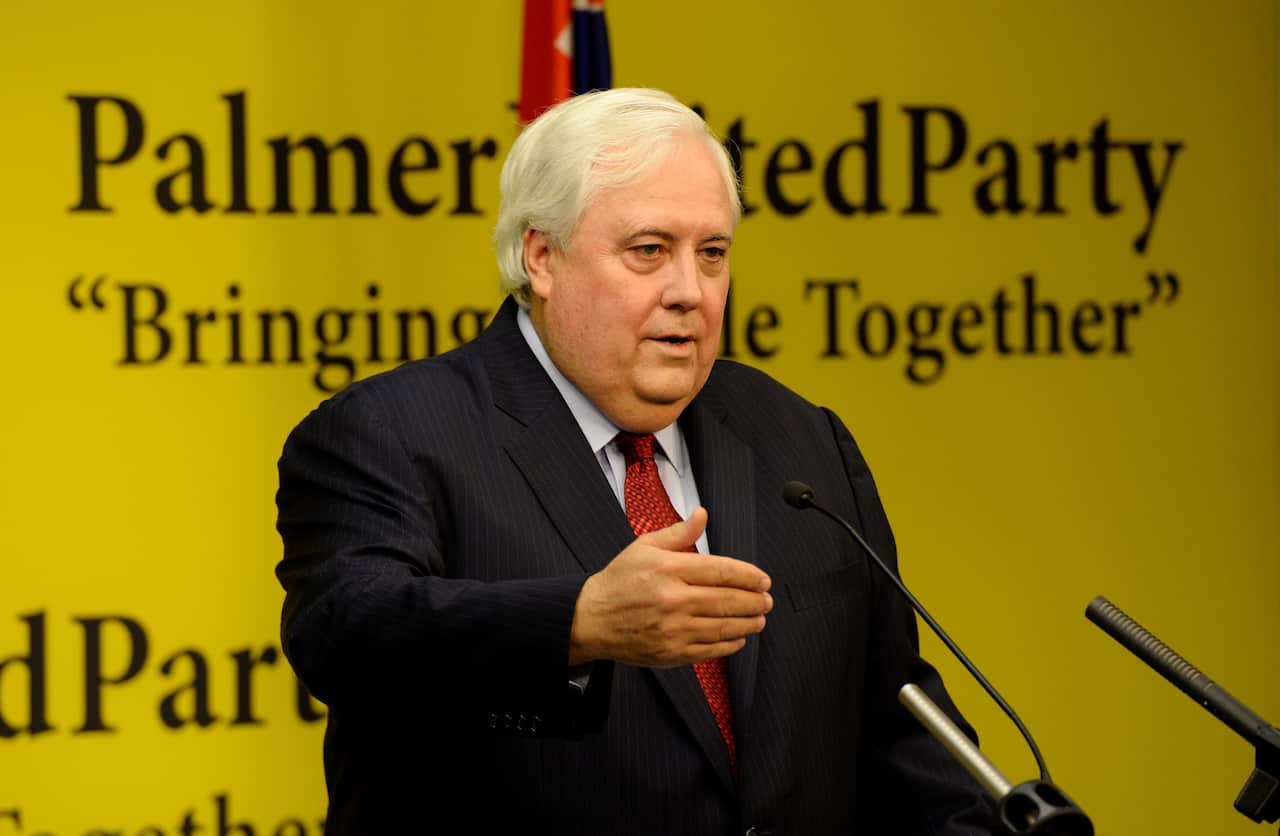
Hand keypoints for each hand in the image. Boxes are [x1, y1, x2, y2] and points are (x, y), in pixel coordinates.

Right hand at [568, 507, 772, 666]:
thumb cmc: (618, 581)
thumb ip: (678, 533)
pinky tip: (738, 638)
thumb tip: (702, 514)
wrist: (591, 619)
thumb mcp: (644, 546)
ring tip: (759, 618)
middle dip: (755, 601)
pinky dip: (730, 645)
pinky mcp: (672, 652)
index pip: (722, 571)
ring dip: (748, 623)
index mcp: (670, 570)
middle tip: (766, 600)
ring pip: (724, 627)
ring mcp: (674, 629)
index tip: (763, 579)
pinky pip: (710, 650)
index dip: (749, 576)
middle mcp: (675, 600)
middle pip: (728, 600)